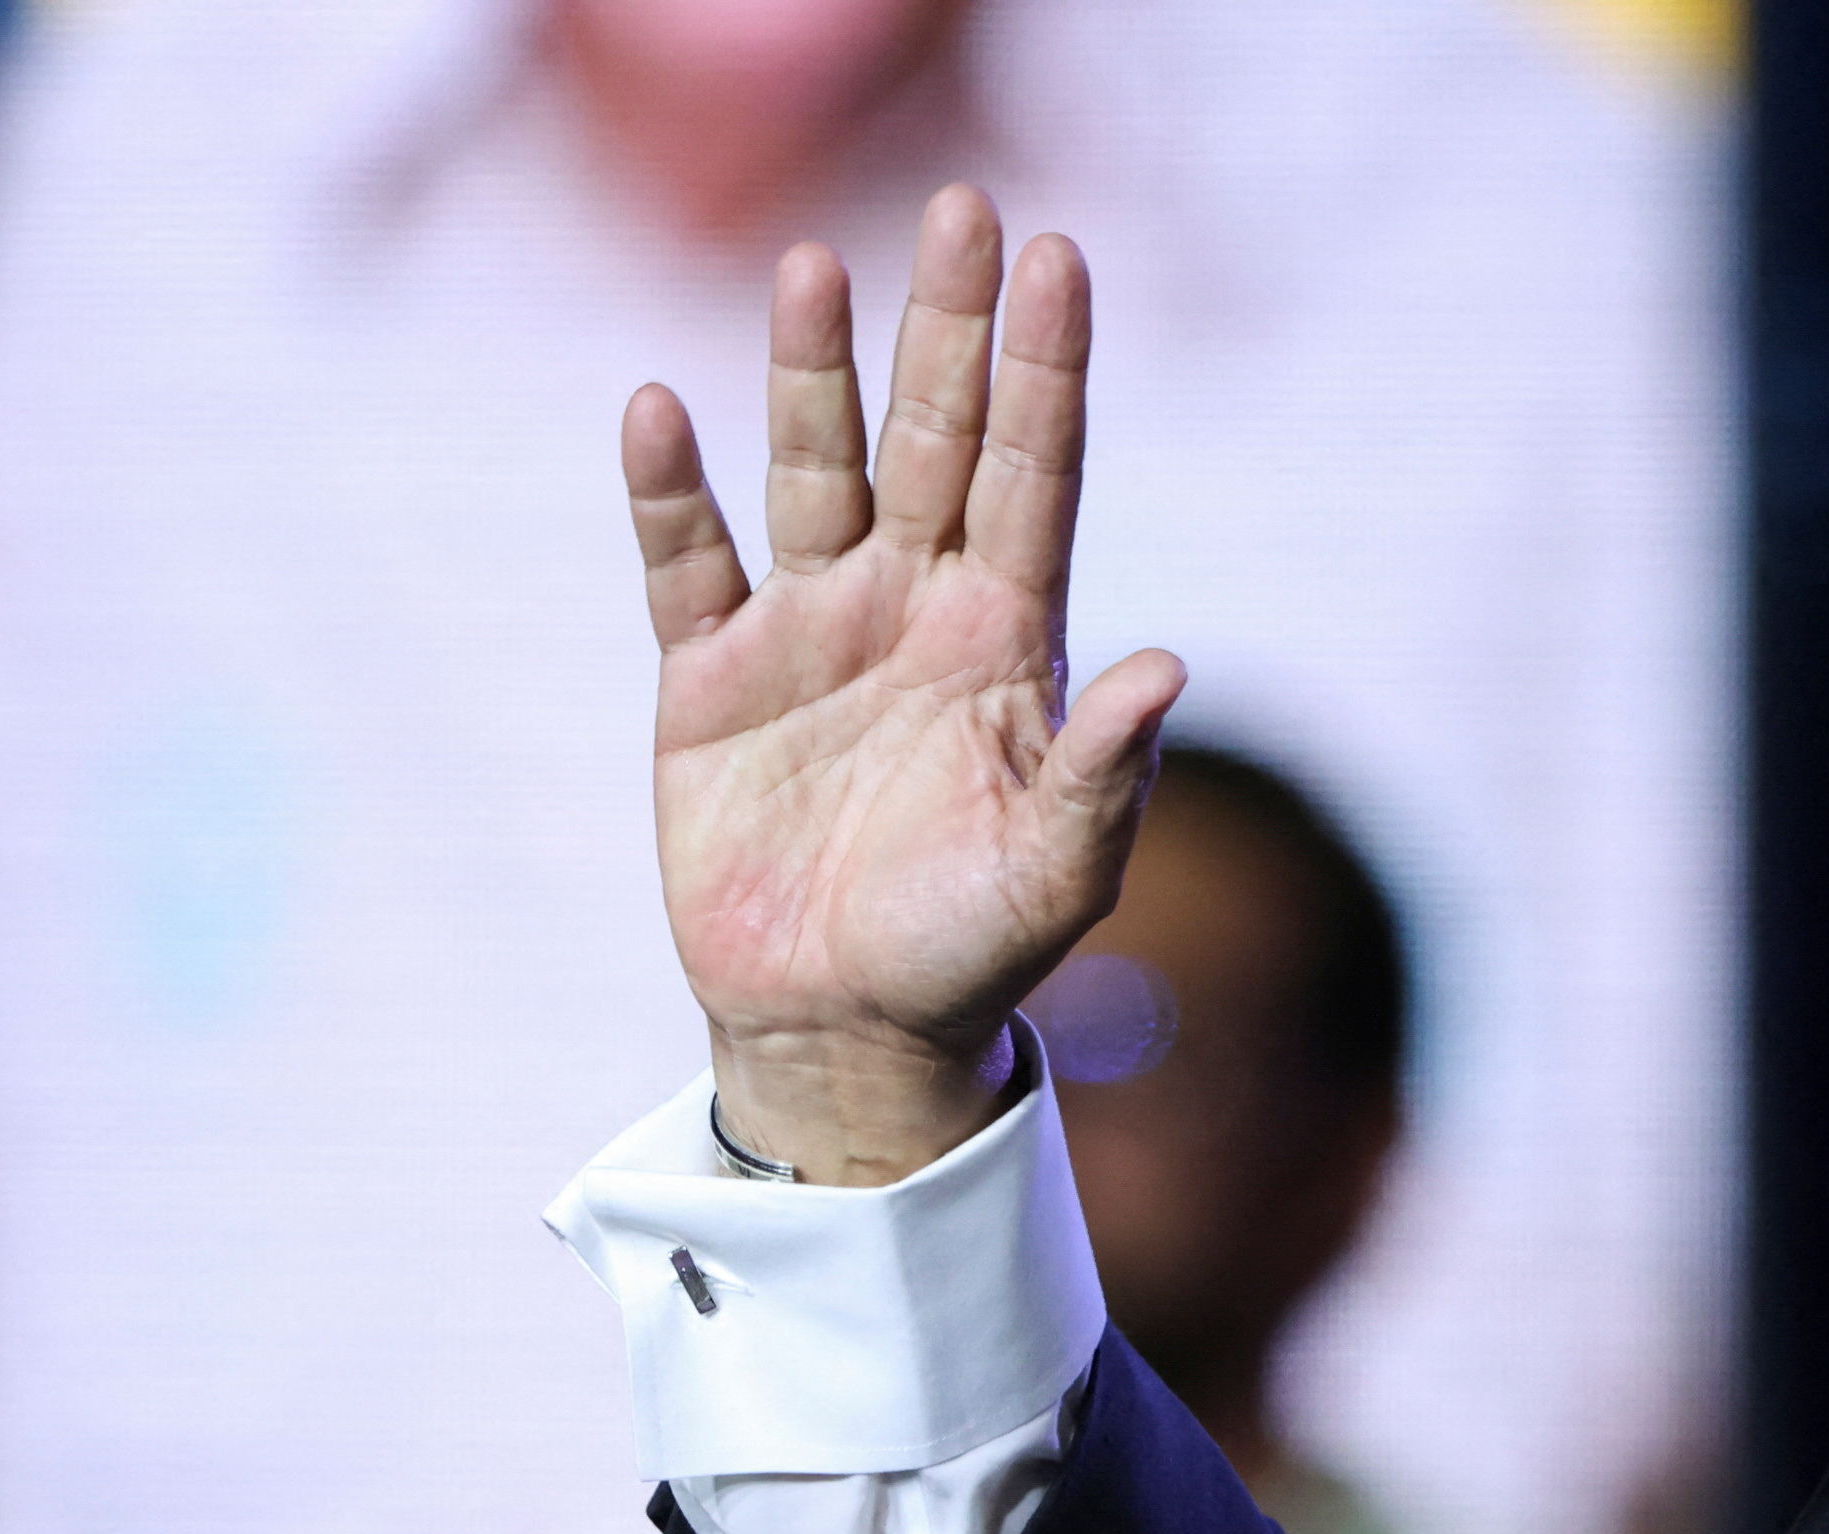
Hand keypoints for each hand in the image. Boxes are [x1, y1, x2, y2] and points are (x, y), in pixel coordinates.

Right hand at [624, 186, 1186, 1181]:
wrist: (848, 1031)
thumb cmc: (972, 952)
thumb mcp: (1058, 874)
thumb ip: (1105, 774)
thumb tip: (1170, 670)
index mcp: (1006, 640)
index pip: (1037, 477)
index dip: (1047, 371)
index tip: (1058, 259)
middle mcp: (912, 606)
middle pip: (935, 439)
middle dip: (947, 329)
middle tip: (961, 208)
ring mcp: (809, 630)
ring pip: (813, 473)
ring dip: (812, 376)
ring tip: (814, 266)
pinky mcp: (709, 677)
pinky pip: (686, 562)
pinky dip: (669, 491)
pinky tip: (657, 408)